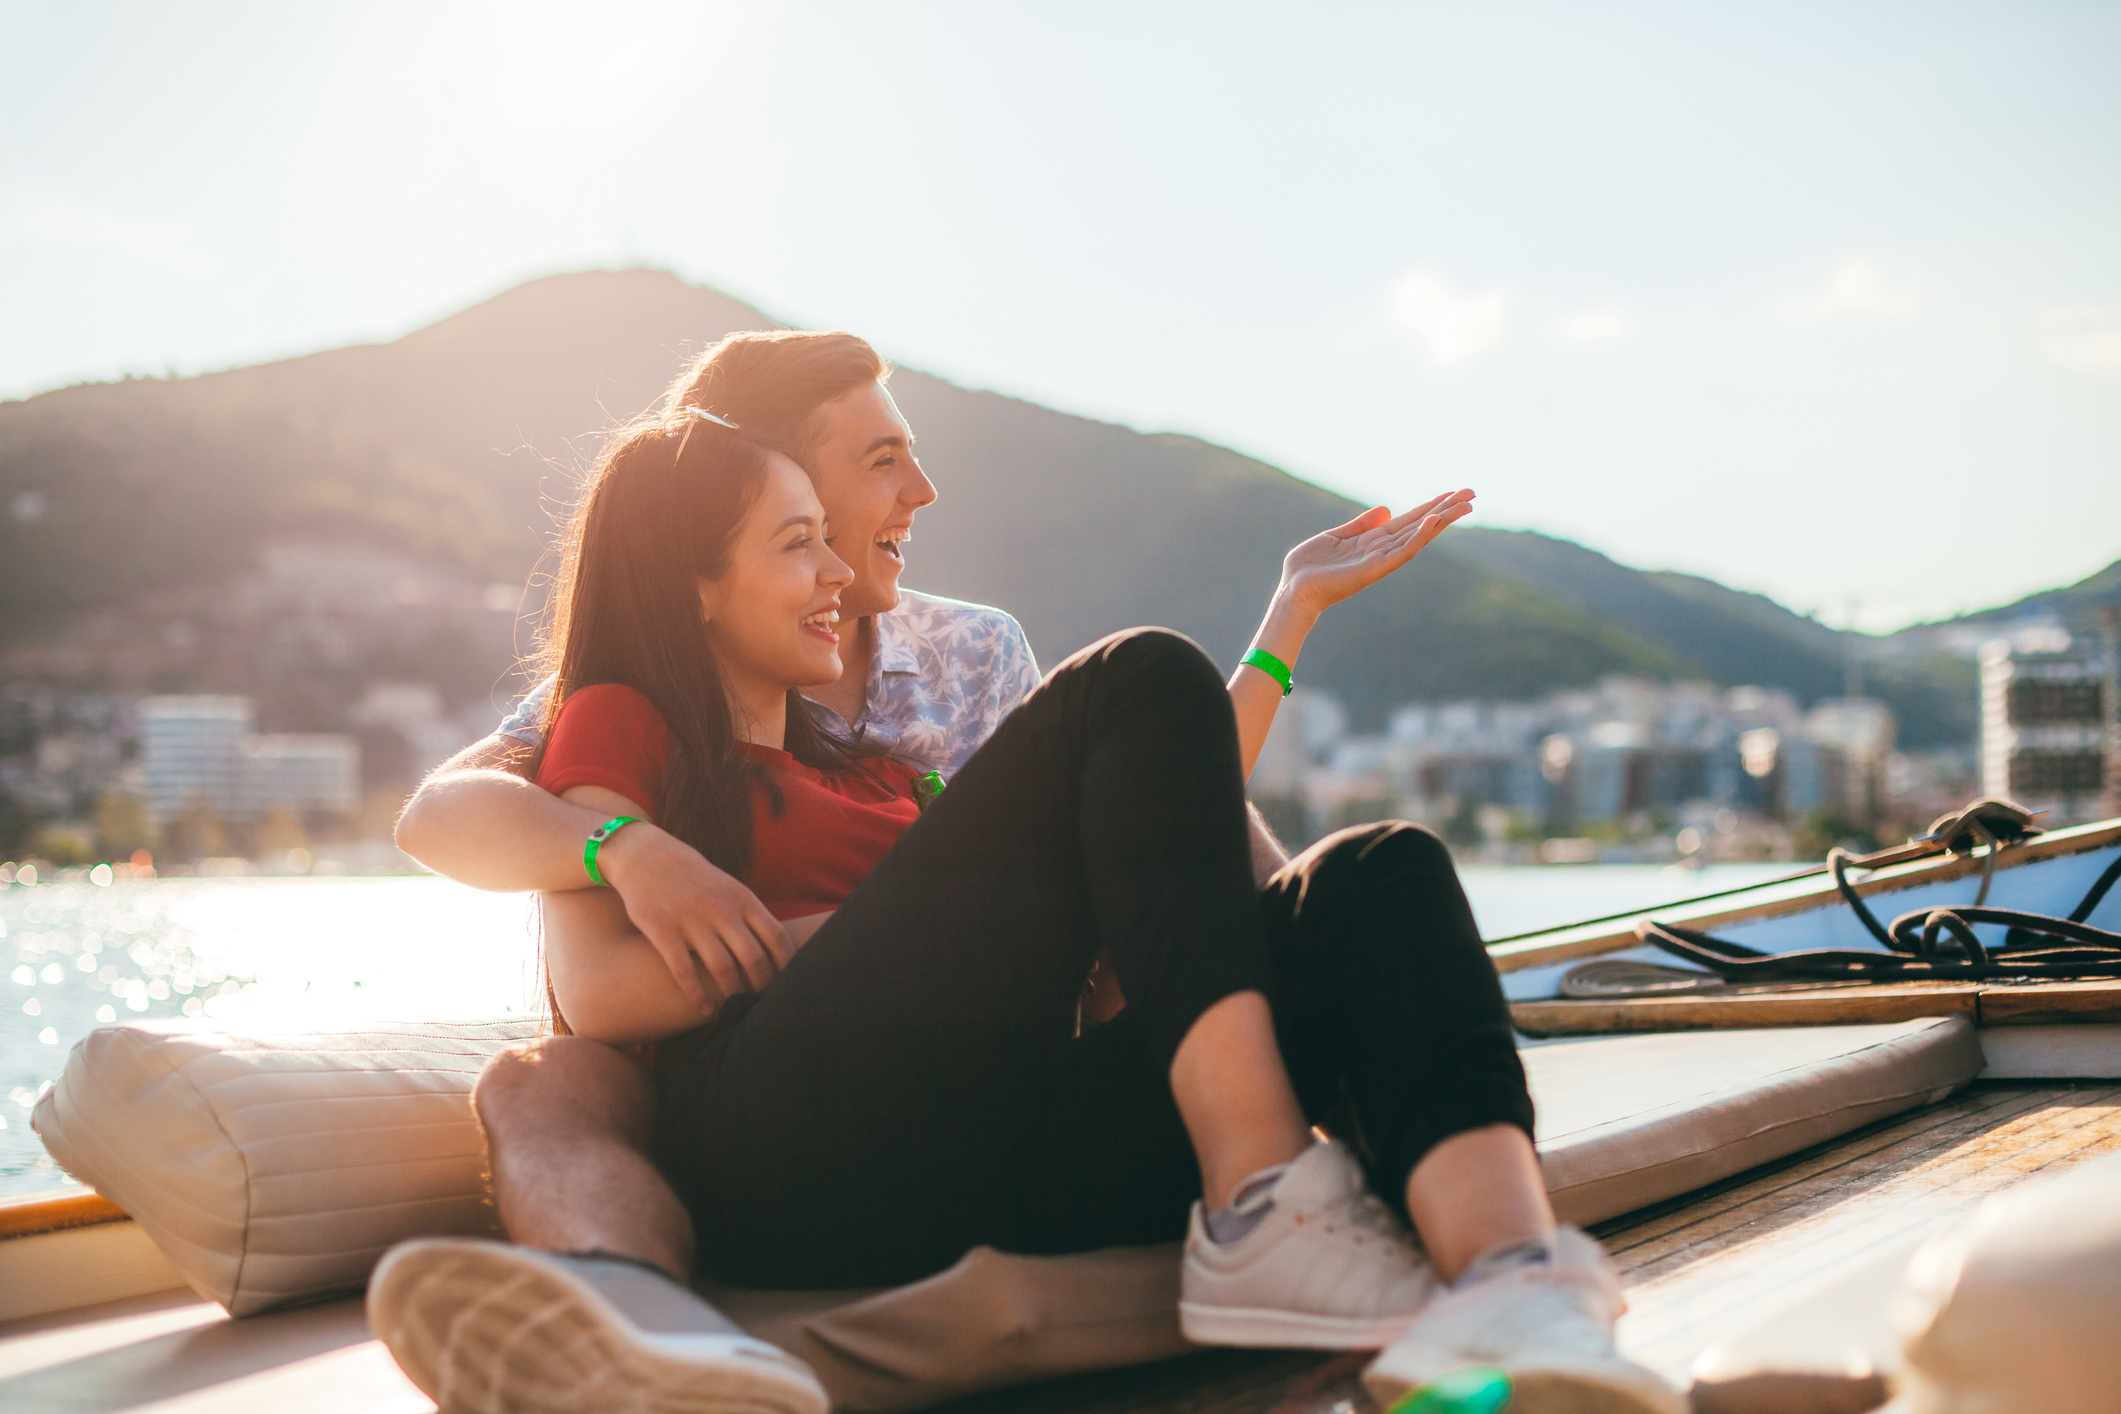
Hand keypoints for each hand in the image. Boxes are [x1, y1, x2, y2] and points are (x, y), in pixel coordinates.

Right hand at [596, 823, 792, 1014]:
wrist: (646, 856)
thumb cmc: (694, 878)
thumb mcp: (728, 887)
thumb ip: (749, 915)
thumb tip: (776, 948)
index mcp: (742, 898)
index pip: (776, 936)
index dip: (787, 965)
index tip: (790, 984)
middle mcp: (721, 909)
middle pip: (753, 957)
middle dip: (762, 986)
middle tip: (762, 1004)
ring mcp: (691, 921)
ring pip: (722, 969)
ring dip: (733, 995)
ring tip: (737, 1010)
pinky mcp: (663, 932)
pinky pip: (684, 972)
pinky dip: (697, 996)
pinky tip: (705, 1010)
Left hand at [1278, 489, 1474, 619]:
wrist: (1293, 591)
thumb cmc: (1309, 568)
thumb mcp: (1335, 536)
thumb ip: (1360, 525)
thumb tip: (1387, 509)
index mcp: (1373, 541)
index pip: (1409, 520)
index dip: (1430, 506)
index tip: (1452, 493)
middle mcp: (1382, 550)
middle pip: (1421, 526)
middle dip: (1446, 510)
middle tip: (1473, 493)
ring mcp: (1381, 560)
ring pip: (1419, 536)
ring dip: (1442, 520)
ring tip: (1465, 504)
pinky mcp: (1374, 569)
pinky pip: (1402, 552)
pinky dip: (1419, 537)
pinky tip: (1434, 521)